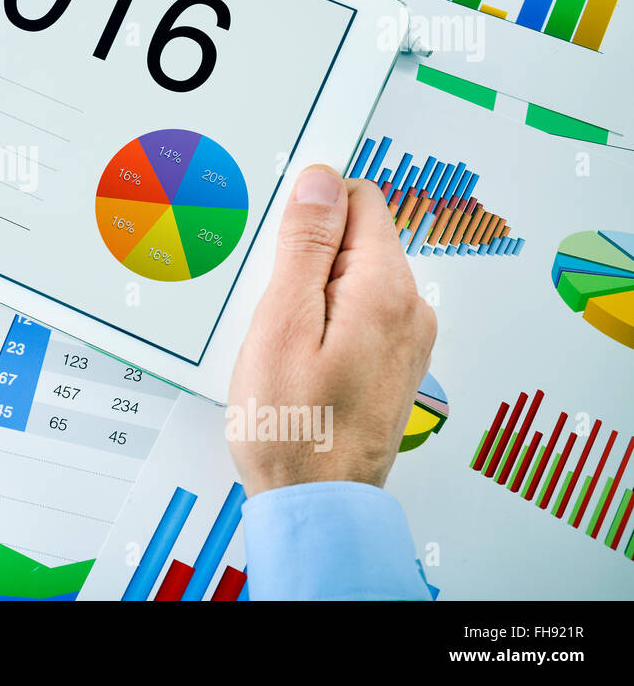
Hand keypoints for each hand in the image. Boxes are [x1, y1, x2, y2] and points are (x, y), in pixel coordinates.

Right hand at [227, 165, 436, 495]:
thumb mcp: (281, 323)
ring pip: (351, 278)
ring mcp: (406, 338)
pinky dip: (323, 324)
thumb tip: (320, 181)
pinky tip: (298, 360)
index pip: (357, 198)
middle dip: (305, 260)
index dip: (308, 213)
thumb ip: (304, 245)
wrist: (317, 505)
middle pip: (354, 239)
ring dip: (311, 296)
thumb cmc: (294, 427)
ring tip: (285, 344)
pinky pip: (356, 314)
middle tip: (275, 312)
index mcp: (385, 289)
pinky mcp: (393, 361)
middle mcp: (410, 308)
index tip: (280, 251)